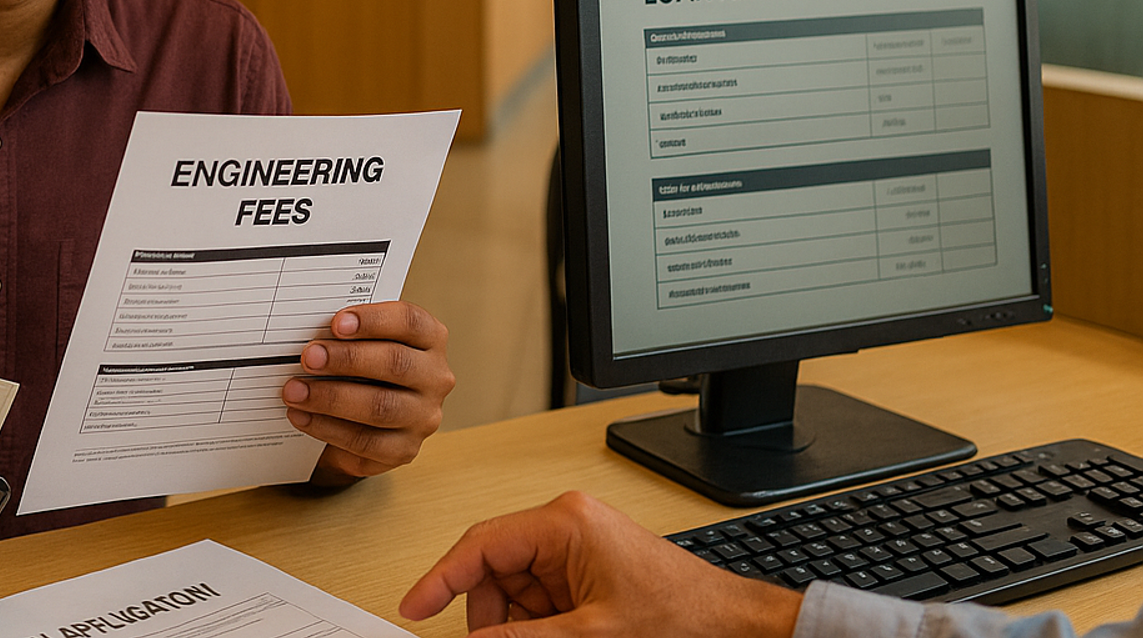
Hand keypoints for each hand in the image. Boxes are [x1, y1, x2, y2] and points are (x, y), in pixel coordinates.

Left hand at [282, 301, 453, 483]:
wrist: (365, 421)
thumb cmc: (363, 371)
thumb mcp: (363, 345)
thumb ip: (349, 336)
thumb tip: (313, 336)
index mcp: (430, 340)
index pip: (410, 322)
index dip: (374, 320)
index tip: (336, 323)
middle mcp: (435, 378)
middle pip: (396, 363)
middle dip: (347, 359)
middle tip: (309, 357)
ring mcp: (423, 417)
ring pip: (380, 407)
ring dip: (331, 397)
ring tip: (295, 391)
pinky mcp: (404, 450)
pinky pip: (365, 441)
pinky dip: (327, 428)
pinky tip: (302, 416)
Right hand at [399, 491, 803, 637]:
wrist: (735, 626)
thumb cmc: (684, 616)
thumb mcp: (590, 635)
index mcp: (566, 522)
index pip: (481, 544)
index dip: (440, 578)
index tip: (413, 606)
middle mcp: (567, 526)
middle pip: (494, 568)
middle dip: (490, 614)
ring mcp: (576, 547)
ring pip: (514, 587)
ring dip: (517, 623)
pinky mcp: (587, 569)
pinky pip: (539, 597)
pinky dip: (537, 624)